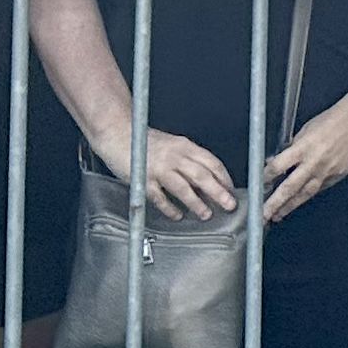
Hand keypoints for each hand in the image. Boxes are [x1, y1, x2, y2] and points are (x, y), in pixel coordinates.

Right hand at [94, 125, 235, 220]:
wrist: (117, 131)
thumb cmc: (145, 141)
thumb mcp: (173, 145)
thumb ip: (188, 160)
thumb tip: (205, 180)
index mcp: (185, 146)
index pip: (212, 163)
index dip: (224, 178)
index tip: (231, 190)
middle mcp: (175, 155)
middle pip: (202, 176)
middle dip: (218, 192)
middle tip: (229, 205)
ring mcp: (159, 167)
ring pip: (183, 188)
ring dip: (196, 203)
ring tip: (206, 214)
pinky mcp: (143, 178)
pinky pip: (159, 197)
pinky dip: (169, 208)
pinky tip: (177, 216)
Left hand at [259, 95, 347, 223]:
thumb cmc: (334, 119)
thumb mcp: (307, 129)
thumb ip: (292, 147)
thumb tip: (277, 160)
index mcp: (304, 147)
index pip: (278, 167)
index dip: (265, 177)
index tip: (258, 184)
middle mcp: (314, 162)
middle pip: (289, 187)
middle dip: (274, 203)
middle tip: (263, 214)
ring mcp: (327, 171)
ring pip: (305, 194)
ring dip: (289, 206)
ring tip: (278, 215)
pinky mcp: (338, 176)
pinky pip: (320, 188)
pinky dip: (308, 195)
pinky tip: (299, 201)